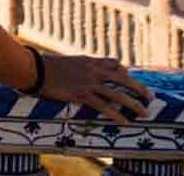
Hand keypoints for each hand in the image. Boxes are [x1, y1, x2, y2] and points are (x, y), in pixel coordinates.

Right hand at [37, 54, 154, 124]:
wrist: (33, 68)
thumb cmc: (43, 65)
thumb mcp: (64, 61)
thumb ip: (77, 65)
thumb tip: (76, 69)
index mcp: (88, 60)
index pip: (113, 63)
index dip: (124, 72)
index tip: (129, 79)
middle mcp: (92, 70)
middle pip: (122, 78)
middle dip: (138, 88)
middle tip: (150, 97)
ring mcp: (88, 82)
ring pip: (118, 94)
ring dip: (133, 104)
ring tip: (144, 113)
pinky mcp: (81, 94)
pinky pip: (104, 106)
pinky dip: (116, 115)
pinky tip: (124, 122)